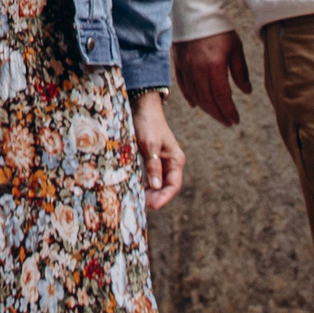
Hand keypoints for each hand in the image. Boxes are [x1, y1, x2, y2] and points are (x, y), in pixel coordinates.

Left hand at [133, 90, 185, 209]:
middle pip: (166, 186)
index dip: (164, 197)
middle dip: (156, 197)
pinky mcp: (152, 158)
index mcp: (176, 159)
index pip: (174, 185)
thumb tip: (156, 186)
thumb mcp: (150, 144)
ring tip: (139, 200)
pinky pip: (151, 175)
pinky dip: (145, 183)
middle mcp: (171, 162)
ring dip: (150, 192)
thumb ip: (153, 165)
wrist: (142, 106)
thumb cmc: (148, 123)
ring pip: (158, 182)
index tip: (153, 206)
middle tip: (142, 205)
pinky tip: (137, 189)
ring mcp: (162, 161)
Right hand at [175, 31, 251, 126]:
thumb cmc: (218, 29)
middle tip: (227, 122)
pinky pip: (183, 87)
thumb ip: (240, 71)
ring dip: (207, 109)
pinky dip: (191, 98)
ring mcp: (186, 69)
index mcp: (214, 67)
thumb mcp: (235, 48)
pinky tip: (197, 104)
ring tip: (216, 114)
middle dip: (219, 114)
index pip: (222, 97)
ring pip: (196, 96)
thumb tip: (246, 91)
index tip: (235, 120)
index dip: (229, 111)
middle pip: (208, 101)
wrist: (194, 13)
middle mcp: (198, 72)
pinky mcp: (178, 65)